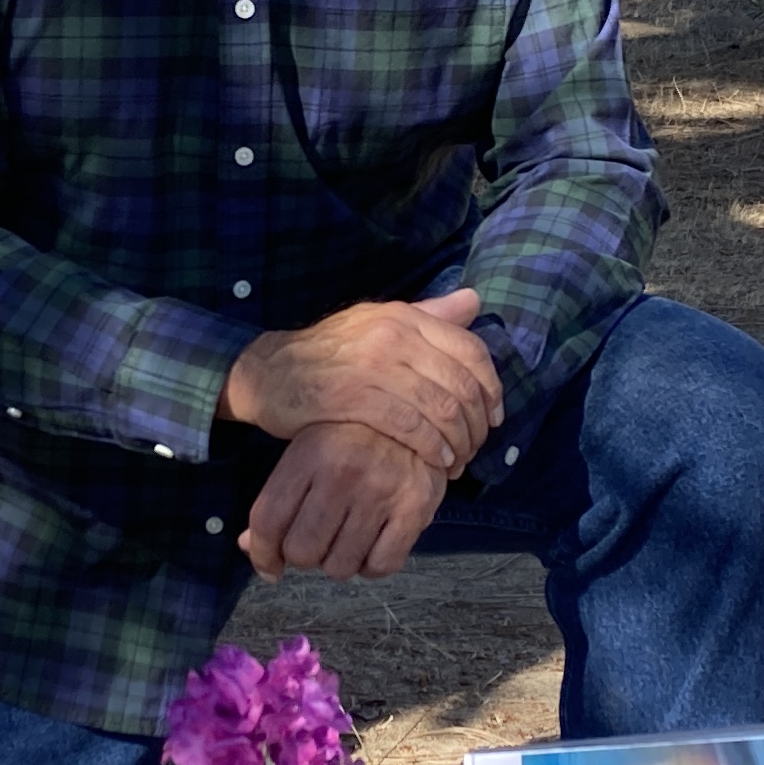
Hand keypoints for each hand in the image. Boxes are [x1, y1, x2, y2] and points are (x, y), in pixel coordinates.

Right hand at [221, 288, 498, 476]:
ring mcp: (371, 365)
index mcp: (405, 316)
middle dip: (477, 424)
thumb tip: (474, 302)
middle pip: (460, 384)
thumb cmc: (329, 353)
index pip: (470, 350)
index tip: (494, 417)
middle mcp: (392, 334)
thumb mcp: (378, 323)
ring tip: (458, 462)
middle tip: (476, 449)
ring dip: (458, 442)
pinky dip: (431, 448)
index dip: (492, 388)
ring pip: (439, 407)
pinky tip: (437, 462)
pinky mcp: (351, 397)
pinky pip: (408, 425)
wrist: (269, 371)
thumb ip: (428, 314)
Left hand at [238, 422, 449, 580]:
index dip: (262, 554)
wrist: (417, 412)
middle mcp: (343, 474)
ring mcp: (380, 492)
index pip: (269, 520)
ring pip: (340, 566)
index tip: (270, 568)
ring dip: (339, 562)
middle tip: (318, 541)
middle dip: (304, 556)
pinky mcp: (415, 509)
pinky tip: (372, 547)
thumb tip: (248, 547)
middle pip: (302, 551)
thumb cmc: (353, 436)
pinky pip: (381, 566)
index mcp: (309, 454)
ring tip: (347, 539)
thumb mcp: (309, 451)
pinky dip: (372, 567)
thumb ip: (278, 498)